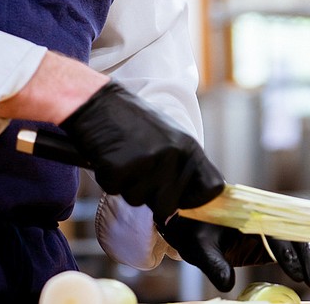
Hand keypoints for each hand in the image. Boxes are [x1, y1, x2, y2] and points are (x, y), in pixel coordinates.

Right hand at [60, 82, 224, 218]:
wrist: (99, 103)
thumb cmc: (133, 123)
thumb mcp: (169, 137)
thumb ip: (181, 166)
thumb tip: (187, 203)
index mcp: (189, 147)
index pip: (210, 188)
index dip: (195, 200)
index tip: (180, 200)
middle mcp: (173, 154)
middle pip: (168, 206)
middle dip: (149, 196)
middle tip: (137, 169)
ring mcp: (148, 160)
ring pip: (137, 201)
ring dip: (126, 186)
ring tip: (123, 158)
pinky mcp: (120, 166)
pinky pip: (114, 190)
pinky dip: (107, 179)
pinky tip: (109, 157)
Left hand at [156, 215, 309, 291]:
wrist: (190, 219)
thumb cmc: (194, 229)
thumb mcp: (199, 246)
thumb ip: (213, 263)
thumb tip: (227, 285)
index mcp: (250, 213)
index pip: (276, 231)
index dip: (288, 253)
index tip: (297, 274)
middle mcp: (265, 216)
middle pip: (296, 234)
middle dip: (309, 259)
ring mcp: (269, 228)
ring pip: (300, 241)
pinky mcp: (269, 240)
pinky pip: (294, 249)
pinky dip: (306, 262)